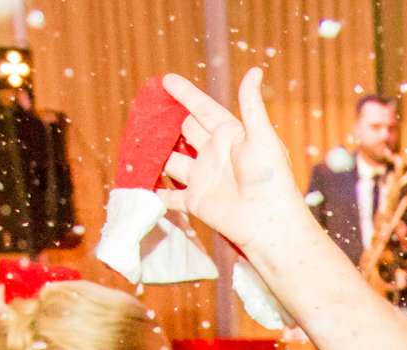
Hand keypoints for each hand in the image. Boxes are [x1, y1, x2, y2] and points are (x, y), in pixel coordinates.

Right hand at [159, 70, 308, 269]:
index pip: (203, 109)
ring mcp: (203, 177)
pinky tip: (140, 182)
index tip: (166, 80)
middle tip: (145, 110)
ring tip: (135, 140)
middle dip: (166, 121)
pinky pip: (170, 196)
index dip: (185, 95)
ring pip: (172, 160)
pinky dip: (155, 191)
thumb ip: (252, 105)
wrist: (269, 222)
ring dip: (156, 152)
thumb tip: (255, 70)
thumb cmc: (271, 178)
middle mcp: (214, 154)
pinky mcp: (195, 201)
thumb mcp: (262, 137)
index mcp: (230, 136)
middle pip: (184, 131)